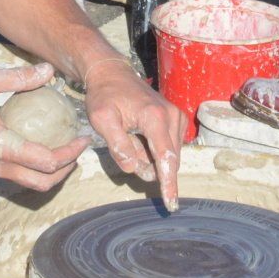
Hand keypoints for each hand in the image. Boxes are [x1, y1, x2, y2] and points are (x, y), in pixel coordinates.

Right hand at [0, 64, 85, 190]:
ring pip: (30, 184)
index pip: (46, 161)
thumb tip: (48, 71)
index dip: (71, 153)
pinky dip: (35, 169)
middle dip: (67, 170)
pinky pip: (17, 177)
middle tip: (79, 149)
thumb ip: (17, 78)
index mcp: (0, 146)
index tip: (83, 137)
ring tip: (65, 149)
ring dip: (52, 173)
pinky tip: (40, 145)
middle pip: (42, 184)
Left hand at [82, 56, 187, 208]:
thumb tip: (134, 168)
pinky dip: (155, 151)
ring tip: (129, 140)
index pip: (166, 157)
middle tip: (128, 155)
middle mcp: (172, 116)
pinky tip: (138, 139)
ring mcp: (176, 116)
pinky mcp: (176, 118)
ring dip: (152, 158)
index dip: (169, 183)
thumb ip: (118, 145)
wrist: (112, 73)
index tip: (171, 204)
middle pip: (169, 158)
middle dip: (153, 168)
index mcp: (154, 117)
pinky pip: (169, 145)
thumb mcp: (102, 119)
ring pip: (170, 153)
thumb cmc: (105, 96)